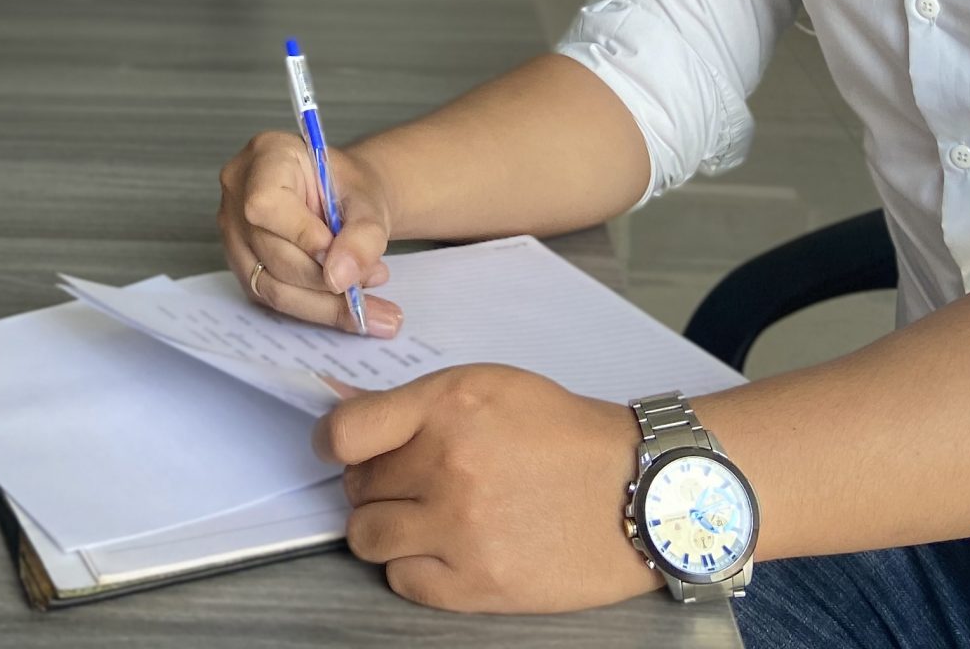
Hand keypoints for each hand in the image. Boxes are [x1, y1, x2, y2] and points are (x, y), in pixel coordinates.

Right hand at [218, 130, 402, 334]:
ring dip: (325, 303)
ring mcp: (233, 231)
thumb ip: (362, 235)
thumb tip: (340, 278)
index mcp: (267, 155)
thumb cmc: (350, 189)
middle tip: (373, 279)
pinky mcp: (242, 264)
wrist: (343, 198)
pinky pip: (273, 298)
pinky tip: (350, 307)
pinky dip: (316, 308)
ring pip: (271, 286)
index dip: (301, 235)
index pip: (266, 202)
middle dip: (325, 278)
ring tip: (370, 300)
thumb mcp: (369, 201)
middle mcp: (238, 191)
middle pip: (271, 252)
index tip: (338, 252)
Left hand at [320, 364, 660, 612]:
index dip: (334, 443)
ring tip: (424, 517)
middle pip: (357, 486)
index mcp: (449, 405)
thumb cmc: (564, 434)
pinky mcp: (477, 583)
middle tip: (413, 482)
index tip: (340, 449)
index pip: (345, 432)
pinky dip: (414, 567)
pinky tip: (446, 548)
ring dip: (387, 527)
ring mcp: (460, 528)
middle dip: (377, 483)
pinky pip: (401, 580)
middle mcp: (448, 464)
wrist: (635, 491)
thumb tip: (347, 414)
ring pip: (367, 537)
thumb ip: (418, 403)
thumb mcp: (491, 387)